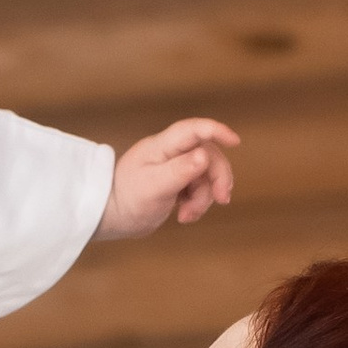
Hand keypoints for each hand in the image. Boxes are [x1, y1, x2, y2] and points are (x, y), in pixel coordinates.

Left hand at [100, 117, 238, 237]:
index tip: (235, 141)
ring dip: (204, 198)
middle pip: (208, 155)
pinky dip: (197, 204)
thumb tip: (205, 155)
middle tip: (222, 199)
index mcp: (162, 146)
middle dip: (218, 178)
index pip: (193, 129)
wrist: (112, 218)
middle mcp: (171, 153)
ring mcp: (175, 167)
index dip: (216, 130)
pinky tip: (184, 216)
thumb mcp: (154, 186)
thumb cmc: (127, 199)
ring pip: (206, 176)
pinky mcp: (178, 183)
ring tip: (187, 216)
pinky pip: (200, 189)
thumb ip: (180, 170)